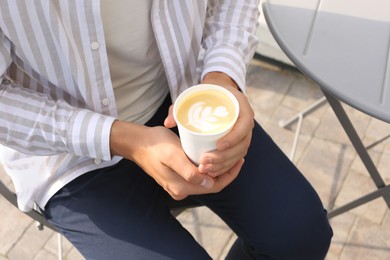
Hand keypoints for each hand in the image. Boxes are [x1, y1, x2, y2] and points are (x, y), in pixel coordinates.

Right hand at [110, 121, 242, 199]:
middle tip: (238, 156)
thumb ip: (188, 171)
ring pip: (205, 181)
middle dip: (226, 173)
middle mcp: (180, 191)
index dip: (229, 175)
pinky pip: (197, 176)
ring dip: (217, 170)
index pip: (214, 186)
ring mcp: (177, 185)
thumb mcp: (172, 155)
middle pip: (211, 185)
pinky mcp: (175, 177)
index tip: (239, 160)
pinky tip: (212, 157)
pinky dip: (207, 168)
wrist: (137, 143)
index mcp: (181, 188)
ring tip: (228, 156)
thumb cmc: (154, 145)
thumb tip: (208, 182)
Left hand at [164, 72, 253, 177]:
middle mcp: (246, 120)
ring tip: (206, 169)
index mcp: (240, 105)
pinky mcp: (240, 141)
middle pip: (242, 144)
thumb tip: (168, 123)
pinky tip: (213, 172)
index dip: (233, 137)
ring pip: (240, 153)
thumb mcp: (193, 96)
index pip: (244, 125)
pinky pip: (237, 157)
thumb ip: (178, 108)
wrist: (217, 92)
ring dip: (224, 164)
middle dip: (224, 157)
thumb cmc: (205, 93)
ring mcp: (245, 132)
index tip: (218, 145)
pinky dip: (226, 166)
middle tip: (205, 161)